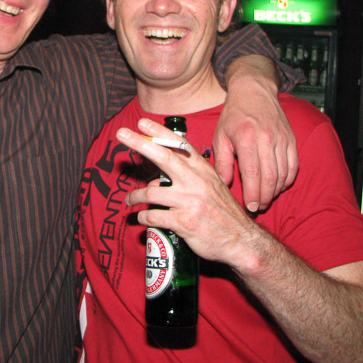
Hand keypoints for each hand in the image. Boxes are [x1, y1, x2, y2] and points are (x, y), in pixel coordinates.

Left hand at [119, 118, 259, 268]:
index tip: (143, 122)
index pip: (179, 145)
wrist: (241, 240)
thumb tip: (156, 182)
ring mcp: (190, 202)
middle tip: (121, 134)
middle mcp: (196, 182)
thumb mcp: (212, 187)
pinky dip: (143, 217)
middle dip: (140, 143)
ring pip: (151, 193)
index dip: (160, 132)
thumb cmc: (223, 213)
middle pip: (163, 157)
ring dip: (135, 196)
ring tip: (129, 200)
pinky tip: (141, 219)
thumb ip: (187, 178)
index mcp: (203, 170)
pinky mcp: (184, 222)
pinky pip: (153, 216)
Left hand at [214, 56, 297, 211]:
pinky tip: (278, 186)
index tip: (249, 206)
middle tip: (257, 207)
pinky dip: (287, 180)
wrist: (254, 91)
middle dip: (264, 197)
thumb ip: (222, 161)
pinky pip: (293, 166)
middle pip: (270, 177)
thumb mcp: (221, 135)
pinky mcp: (291, 139)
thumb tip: (224, 183)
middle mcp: (267, 139)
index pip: (252, 173)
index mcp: (247, 138)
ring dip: (275, 191)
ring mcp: (282, 139)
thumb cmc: (235, 114)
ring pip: (283, 174)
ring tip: (265, 199)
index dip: (252, 194)